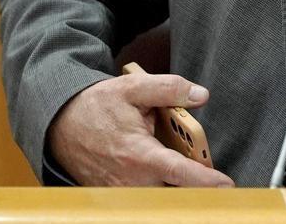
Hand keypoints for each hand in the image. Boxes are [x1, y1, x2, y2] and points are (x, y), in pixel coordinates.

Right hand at [47, 72, 234, 186]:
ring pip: (161, 197)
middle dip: (195, 185)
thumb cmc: (96, 106)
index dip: (205, 181)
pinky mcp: (115, 197)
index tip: (226, 185)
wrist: (59, 124)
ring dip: (175, 186)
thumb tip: (200, 95)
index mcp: (139, 154)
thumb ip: (169, 88)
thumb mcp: (132, 87)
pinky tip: (162, 175)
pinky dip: (159, 188)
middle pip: (174, 191)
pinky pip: (145, 198)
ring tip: (188, 173)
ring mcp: (121, 192)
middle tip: (208, 174)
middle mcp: (131, 180)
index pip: (180, 172)